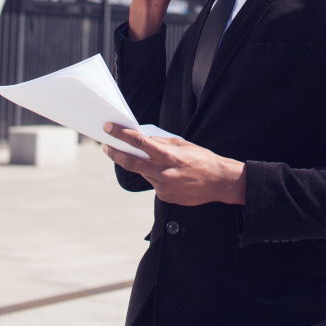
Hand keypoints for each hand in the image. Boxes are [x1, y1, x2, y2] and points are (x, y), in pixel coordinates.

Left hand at [102, 123, 246, 205]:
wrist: (219, 182)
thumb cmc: (203, 159)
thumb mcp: (184, 145)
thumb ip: (163, 143)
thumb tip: (145, 140)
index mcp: (170, 156)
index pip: (140, 143)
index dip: (123, 135)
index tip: (110, 128)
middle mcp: (164, 173)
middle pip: (132, 163)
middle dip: (116, 153)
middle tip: (106, 146)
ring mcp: (163, 187)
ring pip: (143, 173)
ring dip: (139, 165)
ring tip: (140, 156)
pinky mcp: (165, 197)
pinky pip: (154, 183)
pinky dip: (155, 175)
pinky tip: (166, 172)